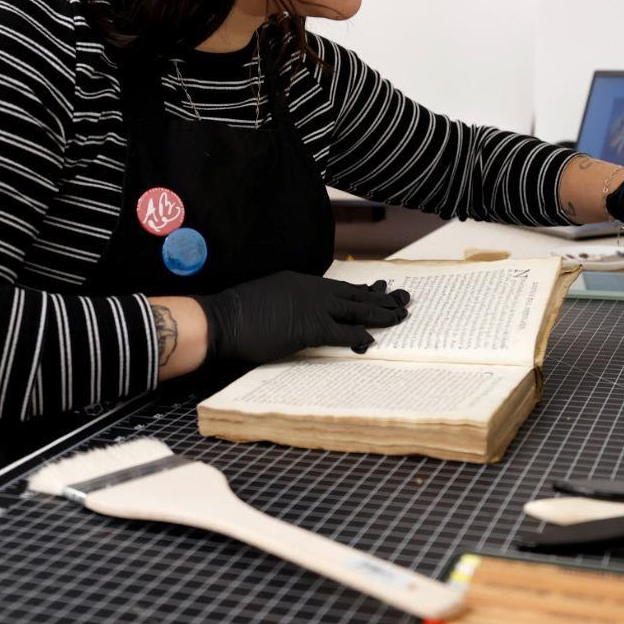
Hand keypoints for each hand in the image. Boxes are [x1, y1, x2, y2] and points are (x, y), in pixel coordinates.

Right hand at [197, 271, 410, 364]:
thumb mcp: (269, 297)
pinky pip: (341, 333)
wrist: (221, 320)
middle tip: (402, 301)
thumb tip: (300, 314)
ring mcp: (311, 307)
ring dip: (379, 314)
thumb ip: (289, 302)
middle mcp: (311, 289)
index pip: (339, 287)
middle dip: (380, 299)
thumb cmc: (237, 314)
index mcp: (300, 282)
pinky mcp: (308, 327)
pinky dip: (358, 337)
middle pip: (354, 295)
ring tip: (399, 317)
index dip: (362, 292)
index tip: (379, 293)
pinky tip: (371, 341)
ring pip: (355, 310)